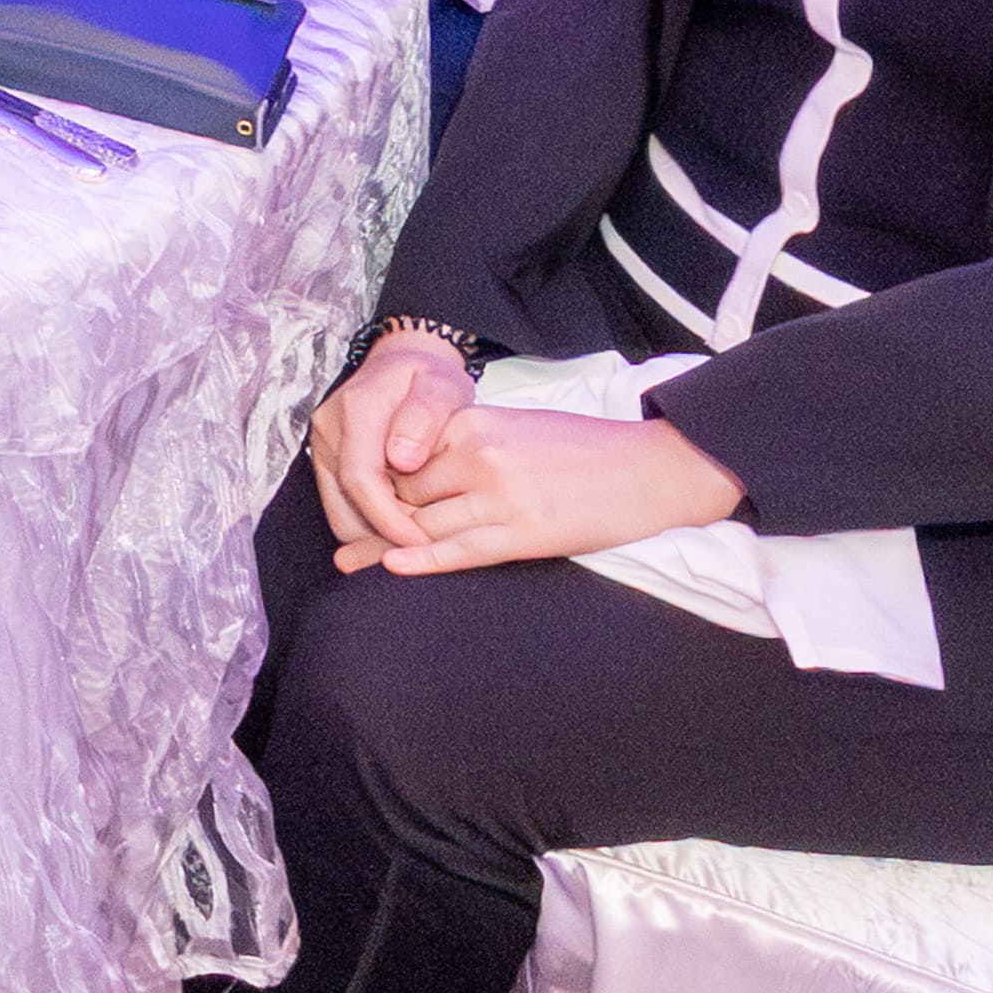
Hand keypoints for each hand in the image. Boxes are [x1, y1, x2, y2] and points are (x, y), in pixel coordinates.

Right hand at [309, 329, 478, 559]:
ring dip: (374, 533)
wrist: (405, 360)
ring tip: (414, 541)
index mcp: (356, 410)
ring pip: (339, 511)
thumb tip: (401, 461)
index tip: (424, 543)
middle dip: (383, 536)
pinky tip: (400, 525)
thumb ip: (424, 419)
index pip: (362, 480)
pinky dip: (368, 522)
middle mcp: (329, 429)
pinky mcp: (325, 459)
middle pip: (345, 503)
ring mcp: (322, 445)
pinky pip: (341, 504)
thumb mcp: (442, 388)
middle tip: (425, 553)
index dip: (390, 520)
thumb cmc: (429, 377)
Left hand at [369, 406, 743, 578]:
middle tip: (342, 537)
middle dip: (375, 516)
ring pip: (423, 523)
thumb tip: (419, 468)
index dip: (378, 481)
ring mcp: (499, 495)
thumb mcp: (516, 428)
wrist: (650, 468)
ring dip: (384, 544)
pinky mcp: (523, 533)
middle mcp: (478, 456)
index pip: (403, 455)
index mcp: (473, 424)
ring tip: (348, 561)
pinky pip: (459, 550)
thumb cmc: (585, 449)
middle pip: (405, 491)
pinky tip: (392, 568)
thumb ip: (467, 444)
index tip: (354, 499)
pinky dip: (422, 560)